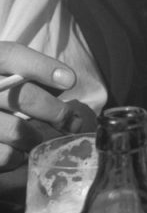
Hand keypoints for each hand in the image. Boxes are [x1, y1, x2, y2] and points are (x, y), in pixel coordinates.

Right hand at [0, 42, 97, 170]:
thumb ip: (26, 72)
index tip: (70, 81)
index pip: (11, 55)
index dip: (42, 67)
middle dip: (56, 111)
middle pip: (23, 96)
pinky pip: (3, 156)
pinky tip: (14, 152)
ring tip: (34, 139)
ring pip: (17, 131)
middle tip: (73, 123)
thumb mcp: (0, 74)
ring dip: (34, 138)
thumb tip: (63, 84)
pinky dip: (15, 157)